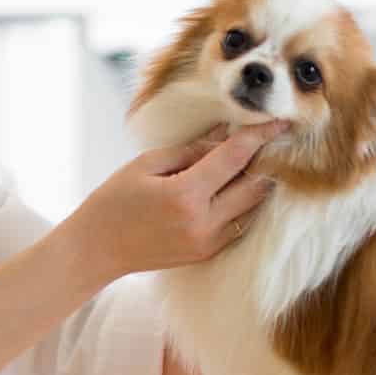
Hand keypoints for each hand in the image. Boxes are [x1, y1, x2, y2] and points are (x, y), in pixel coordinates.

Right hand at [53, 120, 288, 285]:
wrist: (96, 249)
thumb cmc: (113, 201)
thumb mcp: (146, 165)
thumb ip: (190, 150)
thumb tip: (225, 135)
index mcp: (185, 194)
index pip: (235, 158)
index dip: (259, 136)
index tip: (279, 121)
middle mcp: (203, 222)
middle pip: (255, 186)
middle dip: (265, 160)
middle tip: (271, 140)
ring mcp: (208, 242)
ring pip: (252, 208)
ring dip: (258, 183)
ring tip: (259, 161)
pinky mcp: (207, 253)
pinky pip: (239, 224)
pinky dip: (244, 203)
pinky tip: (238, 186)